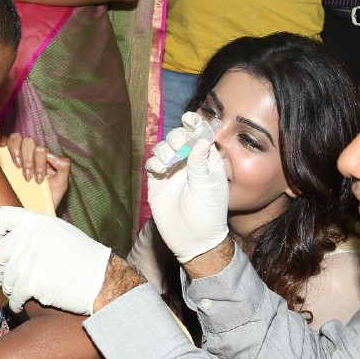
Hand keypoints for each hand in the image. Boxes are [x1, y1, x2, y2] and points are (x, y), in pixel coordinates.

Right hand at [0, 133, 70, 205]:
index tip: (38, 181)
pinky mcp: (2, 158)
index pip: (41, 149)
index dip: (39, 163)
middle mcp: (30, 153)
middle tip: (27, 177)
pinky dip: (2, 143)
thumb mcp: (60, 184)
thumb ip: (63, 167)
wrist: (32, 211)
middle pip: (29, 142)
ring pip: (16, 138)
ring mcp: (16, 154)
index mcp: (43, 158)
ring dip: (16, 151)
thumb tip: (52, 155)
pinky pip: (1, 142)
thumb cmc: (46, 198)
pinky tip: (2, 152)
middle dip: (29, 160)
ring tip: (17, 167)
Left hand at [0, 207, 109, 314]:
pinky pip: (13, 295)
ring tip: (21, 289)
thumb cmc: (81, 258)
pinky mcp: (33, 283)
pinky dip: (16, 302)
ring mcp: (30, 260)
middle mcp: (31, 238)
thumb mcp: (58, 232)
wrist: (103, 280)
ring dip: (9, 286)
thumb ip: (32, 231)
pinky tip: (22, 302)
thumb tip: (4, 238)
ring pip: (4, 277)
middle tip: (4, 275)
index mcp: (37, 222)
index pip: (1, 217)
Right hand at [144, 113, 228, 263]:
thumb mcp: (208, 187)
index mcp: (206, 160)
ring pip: (163, 148)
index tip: (189, 118)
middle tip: (178, 149)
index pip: (200, 135)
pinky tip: (159, 170)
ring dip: (164, 150)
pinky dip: (154, 162)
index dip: (194, 124)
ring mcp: (172, 172)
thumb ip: (201, 162)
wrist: (192, 240)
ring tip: (168, 164)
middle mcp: (189, 163)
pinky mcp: (157, 182)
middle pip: (179, 138)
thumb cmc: (208, 214)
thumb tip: (201, 138)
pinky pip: (152, 163)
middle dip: (176, 137)